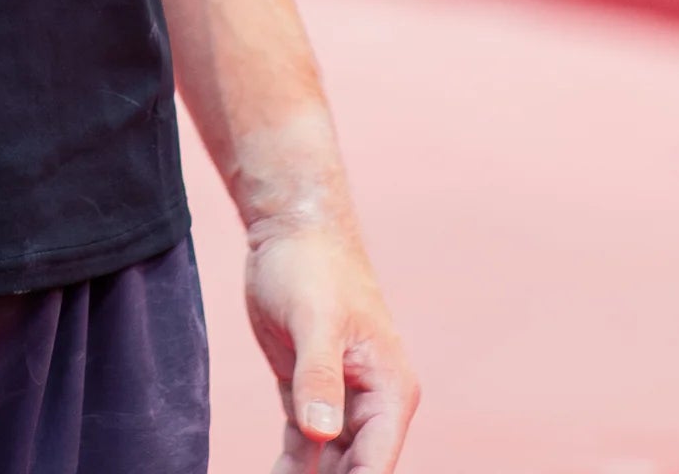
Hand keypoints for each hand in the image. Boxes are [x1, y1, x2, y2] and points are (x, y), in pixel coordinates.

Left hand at [245, 220, 418, 472]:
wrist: (290, 229)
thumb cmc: (311, 265)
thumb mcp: (313, 320)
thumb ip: (319, 378)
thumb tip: (323, 435)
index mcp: (389, 392)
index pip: (374, 467)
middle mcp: (372, 404)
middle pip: (353, 472)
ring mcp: (341, 402)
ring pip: (328, 467)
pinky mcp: (307, 394)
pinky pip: (305, 449)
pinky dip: (291, 468)